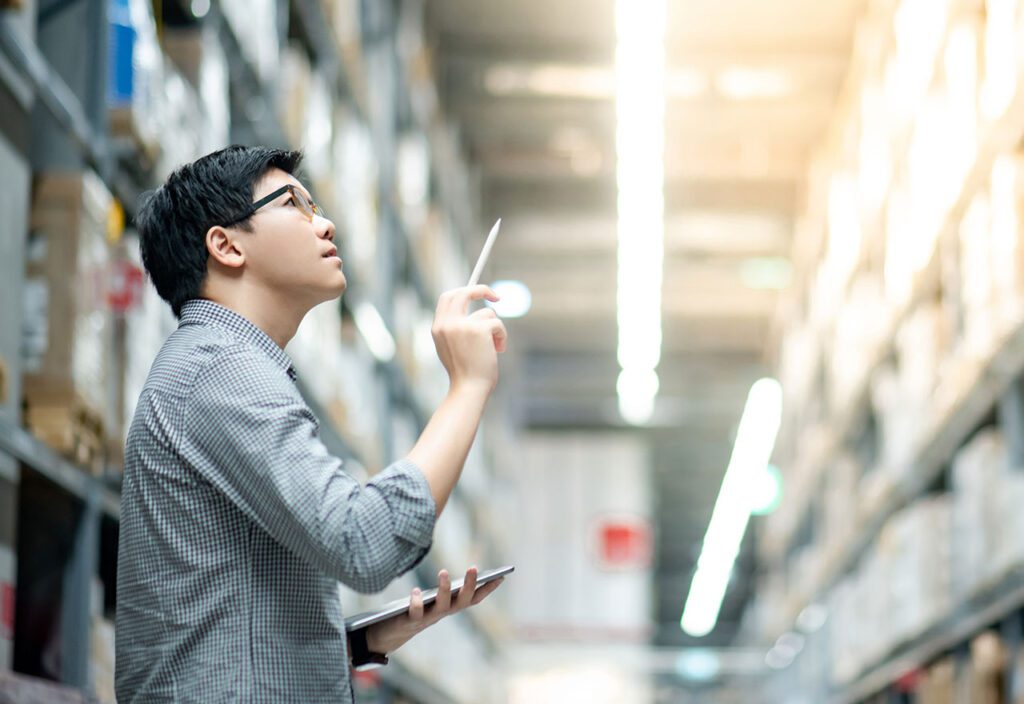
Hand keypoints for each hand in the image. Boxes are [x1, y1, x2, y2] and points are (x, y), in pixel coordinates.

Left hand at [363, 567, 503, 654]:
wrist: (391, 633)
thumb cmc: (416, 609)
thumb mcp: (433, 597)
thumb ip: (446, 589)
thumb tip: (464, 571)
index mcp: (451, 606)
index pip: (474, 599)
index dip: (487, 589)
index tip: (501, 577)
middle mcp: (443, 613)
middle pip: (462, 601)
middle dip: (469, 585)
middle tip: (473, 567)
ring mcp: (428, 619)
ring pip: (442, 607)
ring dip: (443, 589)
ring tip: (442, 571)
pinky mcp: (411, 622)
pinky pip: (416, 613)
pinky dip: (417, 602)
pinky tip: (416, 591)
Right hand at [431, 286, 507, 394]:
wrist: (469, 389)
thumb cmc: (465, 373)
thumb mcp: (454, 348)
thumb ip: (458, 329)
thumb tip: (478, 313)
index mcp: (438, 327)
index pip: (447, 297)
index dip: (463, 291)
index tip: (477, 293)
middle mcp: (447, 323)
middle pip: (463, 292)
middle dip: (482, 290)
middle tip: (496, 297)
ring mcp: (462, 325)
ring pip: (487, 313)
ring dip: (495, 329)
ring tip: (494, 347)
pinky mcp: (478, 329)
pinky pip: (497, 323)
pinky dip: (502, 336)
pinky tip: (498, 351)